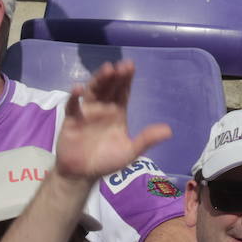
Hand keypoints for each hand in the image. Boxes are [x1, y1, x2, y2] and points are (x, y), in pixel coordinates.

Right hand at [53, 61, 170, 181]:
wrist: (82, 175)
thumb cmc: (106, 161)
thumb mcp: (129, 151)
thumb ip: (146, 140)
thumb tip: (169, 131)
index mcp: (118, 112)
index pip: (123, 91)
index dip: (126, 79)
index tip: (130, 66)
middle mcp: (103, 108)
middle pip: (109, 87)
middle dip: (115, 76)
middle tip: (121, 66)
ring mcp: (86, 112)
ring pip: (93, 91)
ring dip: (98, 80)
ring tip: (107, 69)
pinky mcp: (71, 120)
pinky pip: (72, 106)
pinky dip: (74, 97)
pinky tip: (78, 89)